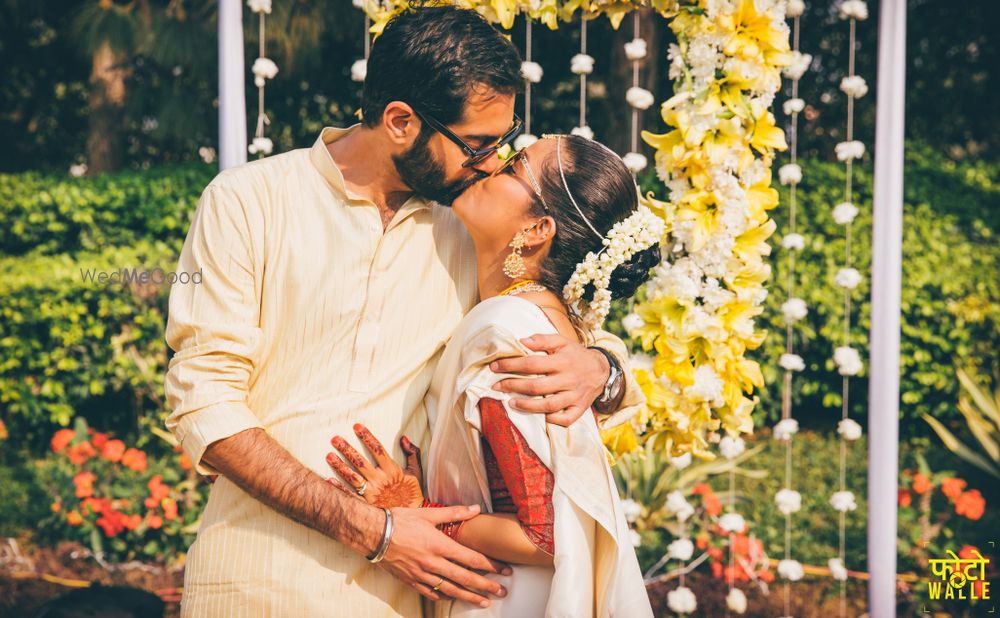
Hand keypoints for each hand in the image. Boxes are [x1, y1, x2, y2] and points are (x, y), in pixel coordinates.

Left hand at [326, 424, 424, 508]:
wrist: (411, 519)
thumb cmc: (413, 495)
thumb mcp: (416, 473)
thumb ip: (412, 454)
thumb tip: (404, 438)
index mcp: (392, 470)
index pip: (377, 449)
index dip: (367, 437)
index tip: (357, 427)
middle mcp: (380, 479)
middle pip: (360, 461)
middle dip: (347, 448)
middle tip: (335, 439)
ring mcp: (372, 492)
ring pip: (352, 476)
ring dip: (340, 465)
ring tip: (328, 456)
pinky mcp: (366, 504)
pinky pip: (350, 495)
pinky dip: (338, 488)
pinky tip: (328, 480)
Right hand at [326, 482, 510, 605]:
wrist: (373, 534)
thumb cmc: (400, 521)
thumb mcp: (428, 513)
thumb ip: (454, 513)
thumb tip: (476, 508)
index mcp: (439, 544)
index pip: (471, 559)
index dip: (490, 565)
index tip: (504, 570)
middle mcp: (433, 562)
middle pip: (465, 578)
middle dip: (486, 586)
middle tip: (502, 592)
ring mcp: (422, 574)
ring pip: (451, 590)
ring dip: (470, 596)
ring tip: (485, 602)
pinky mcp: (411, 581)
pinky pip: (432, 593)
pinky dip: (445, 597)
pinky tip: (454, 598)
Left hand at [489, 333, 608, 426]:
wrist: (602, 369)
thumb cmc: (576, 355)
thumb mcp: (562, 342)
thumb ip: (543, 340)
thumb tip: (522, 341)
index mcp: (562, 361)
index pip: (531, 364)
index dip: (511, 365)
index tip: (495, 367)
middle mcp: (569, 379)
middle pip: (537, 386)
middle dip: (513, 386)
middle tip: (497, 386)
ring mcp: (575, 395)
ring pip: (549, 405)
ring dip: (528, 406)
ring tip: (511, 404)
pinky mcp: (580, 408)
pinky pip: (567, 419)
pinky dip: (553, 419)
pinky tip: (541, 416)